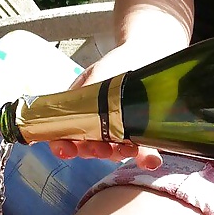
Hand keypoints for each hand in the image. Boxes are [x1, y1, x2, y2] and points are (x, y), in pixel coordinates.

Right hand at [48, 45, 164, 168]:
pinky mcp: (140, 134)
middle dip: (93, 152)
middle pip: (88, 149)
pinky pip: (141, 151)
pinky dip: (145, 159)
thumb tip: (76, 100)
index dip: (63, 146)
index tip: (67, 150)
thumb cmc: (117, 62)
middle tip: (101, 149)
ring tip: (127, 149)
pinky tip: (151, 161)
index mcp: (80, 113)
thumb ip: (86, 88)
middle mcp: (97, 127)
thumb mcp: (97, 73)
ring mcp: (119, 132)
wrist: (147, 53)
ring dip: (118, 154)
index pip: (64, 136)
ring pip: (113, 152)